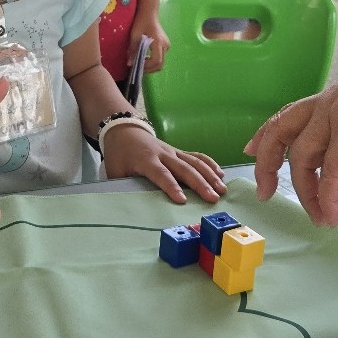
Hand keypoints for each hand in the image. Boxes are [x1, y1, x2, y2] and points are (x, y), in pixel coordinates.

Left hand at [103, 125, 226, 203]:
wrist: (124, 131)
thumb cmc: (119, 155)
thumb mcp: (115, 171)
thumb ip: (123, 187)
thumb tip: (130, 206)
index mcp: (145, 160)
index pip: (161, 174)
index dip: (171, 187)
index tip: (182, 200)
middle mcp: (163, 154)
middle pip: (184, 168)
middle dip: (200, 184)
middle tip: (213, 198)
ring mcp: (173, 151)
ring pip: (194, 161)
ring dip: (210, 175)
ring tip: (222, 190)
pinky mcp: (179, 151)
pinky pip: (197, 156)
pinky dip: (210, 164)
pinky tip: (221, 174)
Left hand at [127, 16, 169, 72]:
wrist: (149, 13)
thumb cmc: (141, 22)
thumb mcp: (135, 36)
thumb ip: (133, 50)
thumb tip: (130, 64)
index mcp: (158, 43)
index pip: (156, 61)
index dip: (147, 66)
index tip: (138, 64)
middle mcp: (165, 45)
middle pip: (160, 64)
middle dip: (149, 69)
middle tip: (139, 67)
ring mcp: (167, 45)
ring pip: (161, 62)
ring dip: (151, 65)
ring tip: (141, 62)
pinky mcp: (166, 45)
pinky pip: (161, 57)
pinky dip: (153, 61)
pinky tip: (145, 57)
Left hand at [245, 61, 337, 226]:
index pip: (293, 115)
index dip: (269, 135)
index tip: (252, 152)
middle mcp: (334, 100)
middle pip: (282, 128)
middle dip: (266, 161)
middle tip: (264, 191)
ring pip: (303, 153)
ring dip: (307, 191)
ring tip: (319, 219)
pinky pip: (330, 166)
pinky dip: (326, 193)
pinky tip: (332, 214)